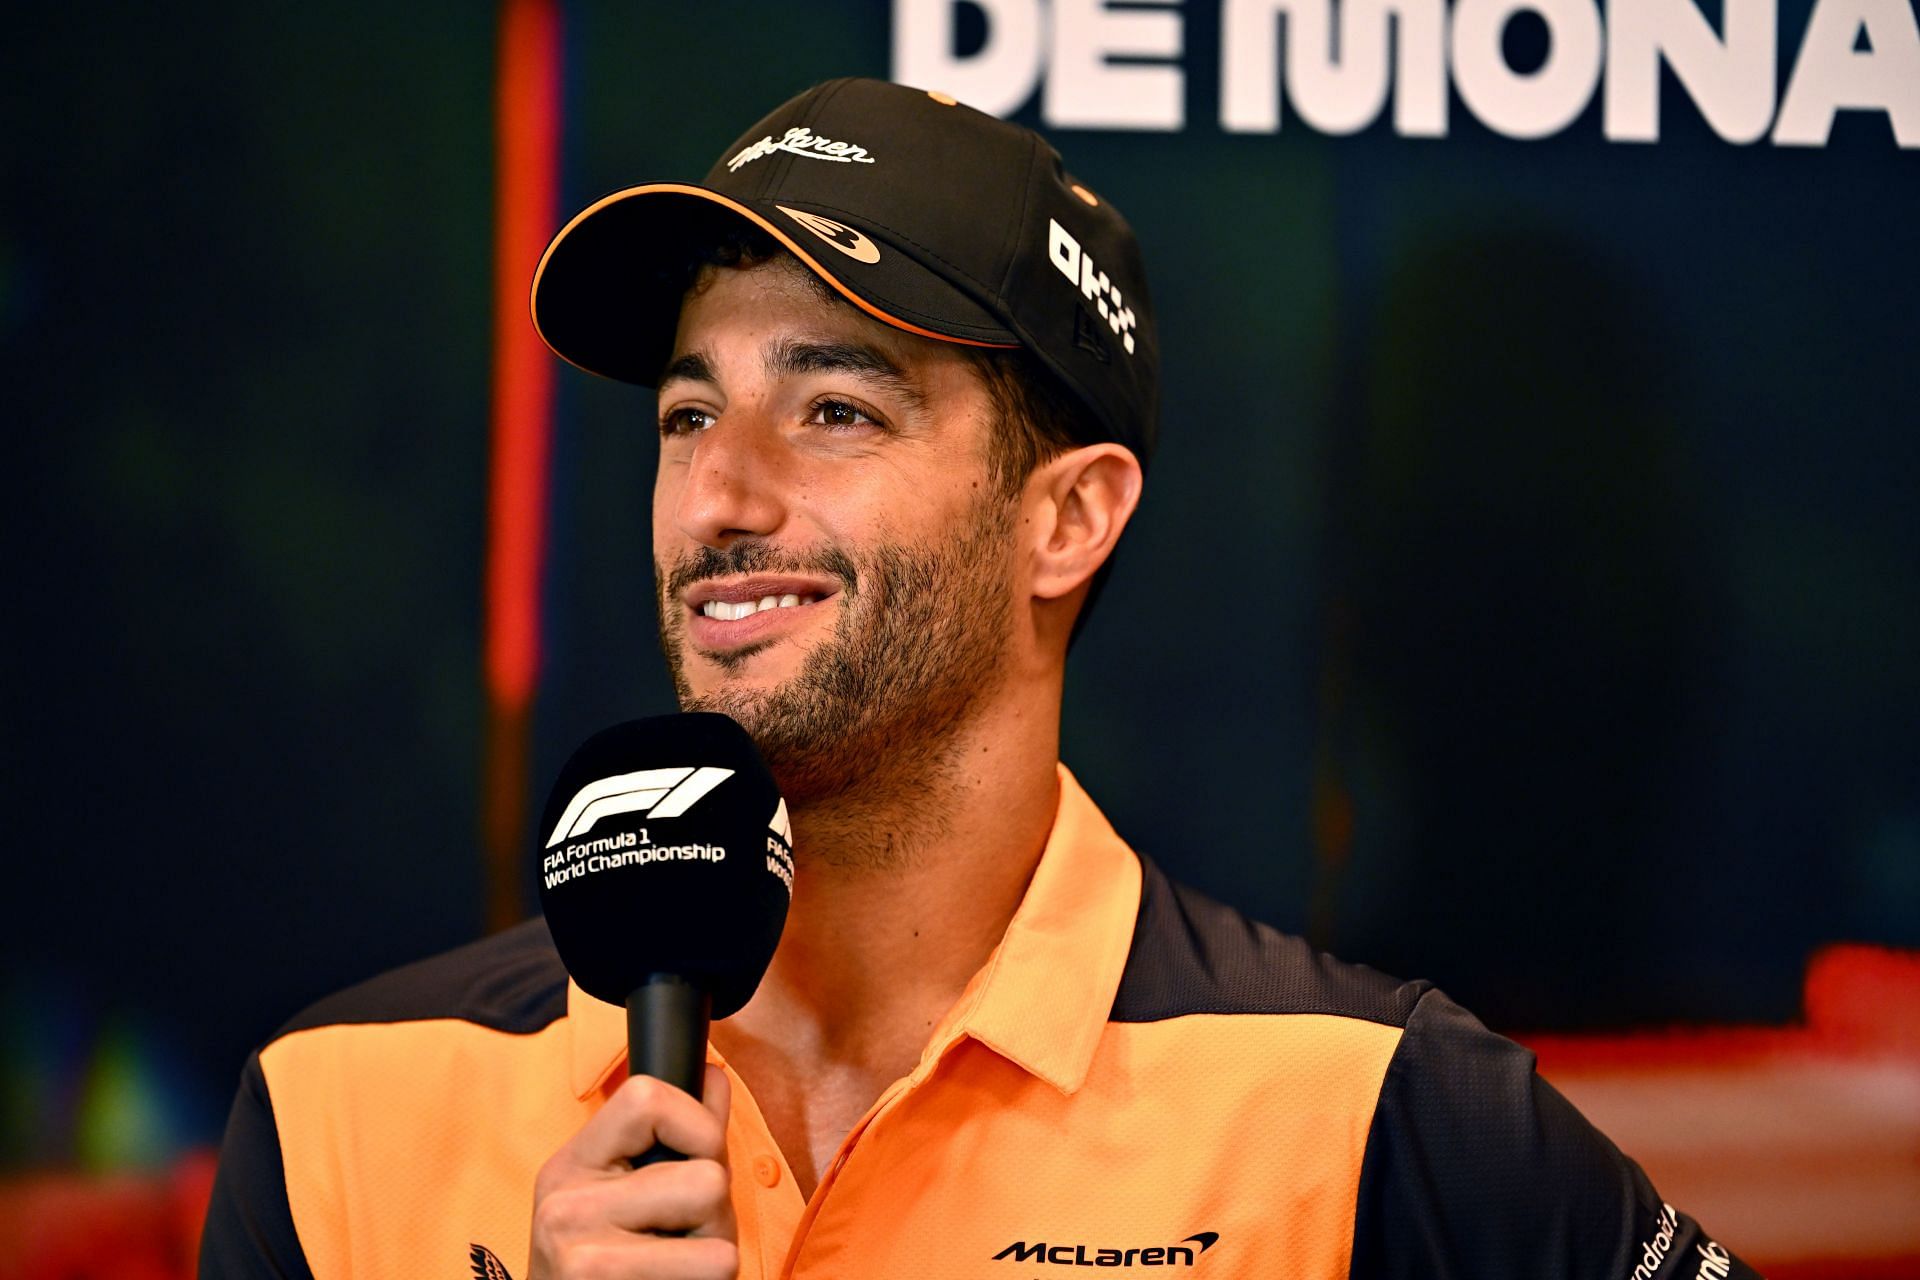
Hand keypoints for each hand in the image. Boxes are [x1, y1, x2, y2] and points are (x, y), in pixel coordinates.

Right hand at [529, 1065, 737, 1278]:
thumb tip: (714, 1076)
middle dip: (715, 1213)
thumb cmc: (603, 1265)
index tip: (694, 1158)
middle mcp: (565, 1207)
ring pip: (720, 1237)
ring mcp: (585, 1260)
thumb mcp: (618, 1192)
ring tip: (678, 1268)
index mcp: (570, 1166)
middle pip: (707, 1177)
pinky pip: (715, 1272)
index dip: (697, 1125)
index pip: (647, 1096)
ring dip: (715, 1254)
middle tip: (681, 1240)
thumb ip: (674, 1134)